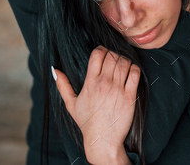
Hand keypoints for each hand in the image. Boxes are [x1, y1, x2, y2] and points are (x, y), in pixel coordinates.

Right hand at [52, 46, 139, 164]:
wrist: (102, 140)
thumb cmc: (87, 122)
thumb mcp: (71, 104)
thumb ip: (62, 85)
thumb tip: (54, 69)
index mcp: (90, 83)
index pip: (97, 54)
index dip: (101, 50)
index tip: (103, 54)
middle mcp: (104, 84)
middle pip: (112, 56)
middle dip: (113, 54)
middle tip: (113, 60)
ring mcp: (118, 90)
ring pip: (124, 62)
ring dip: (124, 60)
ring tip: (122, 66)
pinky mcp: (129, 96)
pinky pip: (135, 73)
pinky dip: (134, 69)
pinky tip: (131, 73)